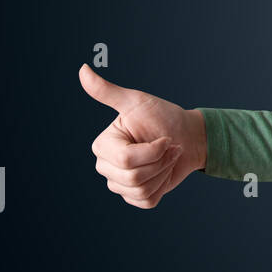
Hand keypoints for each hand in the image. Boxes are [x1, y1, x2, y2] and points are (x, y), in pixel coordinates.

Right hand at [79, 64, 206, 207]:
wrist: (188, 137)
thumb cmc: (163, 116)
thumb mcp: (137, 102)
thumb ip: (108, 91)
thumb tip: (82, 70)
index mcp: (103, 146)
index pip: (127, 160)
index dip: (153, 150)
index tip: (164, 138)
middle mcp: (106, 166)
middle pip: (133, 177)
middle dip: (161, 161)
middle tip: (169, 147)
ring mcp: (119, 183)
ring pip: (140, 190)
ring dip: (163, 173)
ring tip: (168, 158)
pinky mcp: (134, 196)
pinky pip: (147, 201)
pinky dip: (162, 187)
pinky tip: (164, 172)